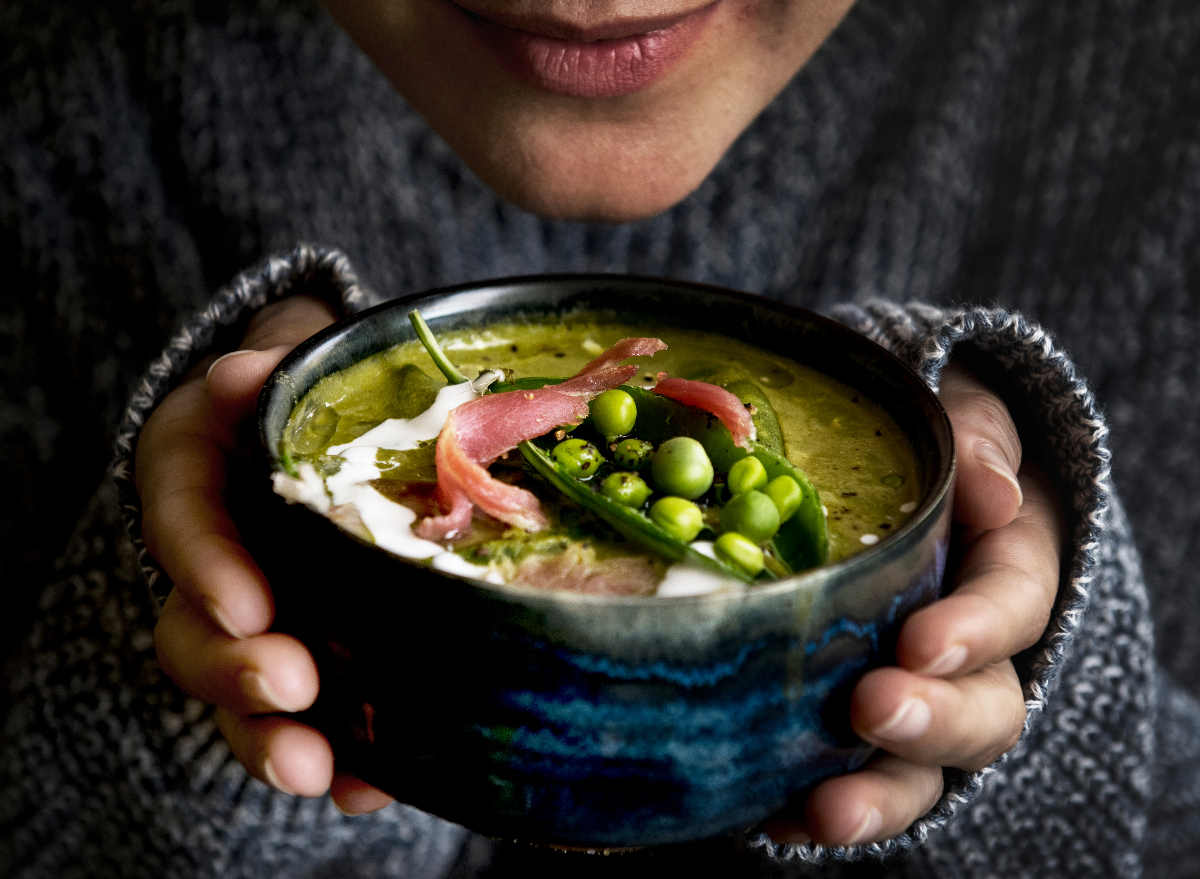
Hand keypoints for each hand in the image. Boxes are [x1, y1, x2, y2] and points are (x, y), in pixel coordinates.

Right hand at [137, 295, 393, 813]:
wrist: (363, 418)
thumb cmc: (326, 387)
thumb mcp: (299, 360)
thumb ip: (272, 367)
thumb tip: (241, 378)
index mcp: (204, 475)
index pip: (183, 516)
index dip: (207, 565)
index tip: (245, 606)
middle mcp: (222, 558)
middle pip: (194, 627)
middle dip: (234, 668)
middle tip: (289, 687)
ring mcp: (268, 615)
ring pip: (243, 689)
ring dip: (273, 737)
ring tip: (318, 770)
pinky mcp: (319, 654)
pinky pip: (317, 718)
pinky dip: (342, 759)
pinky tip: (373, 785)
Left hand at [762, 361, 1066, 845]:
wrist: (867, 462)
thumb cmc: (914, 428)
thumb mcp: (954, 406)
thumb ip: (976, 436)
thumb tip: (994, 494)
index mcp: (1006, 560)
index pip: (1014, 602)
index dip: (977, 630)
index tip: (921, 643)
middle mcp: (971, 643)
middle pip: (983, 706)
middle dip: (934, 718)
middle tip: (875, 710)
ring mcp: (917, 690)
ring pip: (923, 766)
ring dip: (879, 792)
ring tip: (825, 808)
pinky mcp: (857, 724)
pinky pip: (853, 777)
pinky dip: (815, 806)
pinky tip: (772, 815)